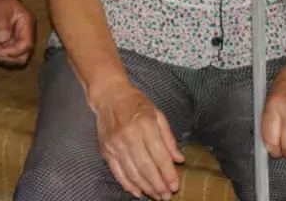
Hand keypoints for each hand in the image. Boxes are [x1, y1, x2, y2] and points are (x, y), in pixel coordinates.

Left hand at [0, 0, 34, 66]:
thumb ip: (1, 25)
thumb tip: (2, 40)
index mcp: (27, 24)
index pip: (27, 44)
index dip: (13, 51)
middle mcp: (24, 34)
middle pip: (21, 55)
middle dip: (5, 56)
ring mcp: (16, 39)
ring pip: (11, 57)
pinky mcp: (8, 42)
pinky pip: (3, 53)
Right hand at [95, 83, 184, 200]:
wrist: (108, 95)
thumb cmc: (135, 103)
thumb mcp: (157, 114)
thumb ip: (168, 138)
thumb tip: (179, 159)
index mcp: (145, 126)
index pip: (159, 156)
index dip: (168, 174)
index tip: (175, 186)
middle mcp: (129, 136)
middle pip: (146, 168)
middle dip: (158, 185)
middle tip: (166, 196)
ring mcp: (116, 144)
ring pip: (132, 173)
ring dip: (145, 188)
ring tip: (156, 196)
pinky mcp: (106, 150)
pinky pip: (117, 172)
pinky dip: (127, 184)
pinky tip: (137, 192)